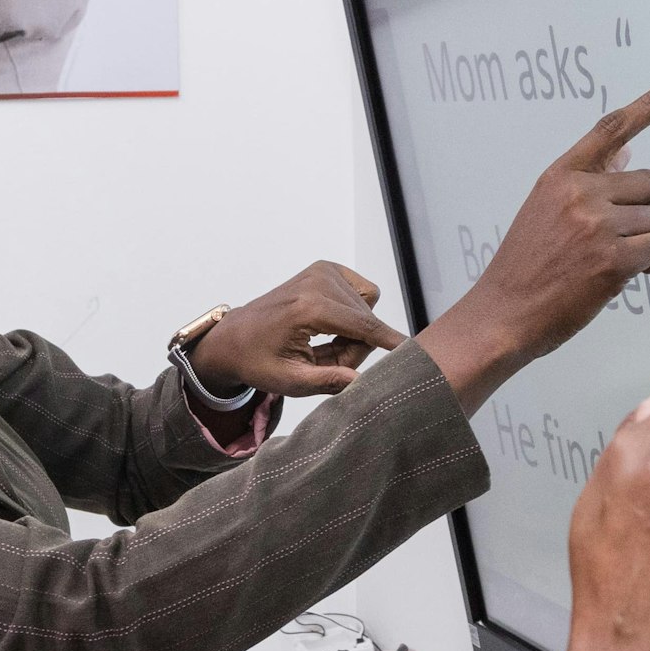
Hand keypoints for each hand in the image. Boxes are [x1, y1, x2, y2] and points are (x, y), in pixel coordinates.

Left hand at [190, 263, 407, 399]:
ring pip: (368, 306)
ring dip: (355, 329)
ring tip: (325, 343)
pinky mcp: (325, 268)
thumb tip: (361, 382)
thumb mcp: (289, 381)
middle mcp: (318, 281)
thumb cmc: (258, 361)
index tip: (415, 351)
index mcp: (308, 307)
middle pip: (367, 320)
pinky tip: (330, 325)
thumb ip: (327, 381)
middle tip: (326, 361)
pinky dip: (353, 312)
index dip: (390, 342)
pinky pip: (362, 293)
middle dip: (357, 346)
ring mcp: (322, 271)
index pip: (363, 326)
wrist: (234, 337)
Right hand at [419, 81, 649, 412]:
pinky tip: (640, 272)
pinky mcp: (613, 260)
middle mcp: (579, 192)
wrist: (503, 314)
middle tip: (624, 237)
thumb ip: (587, 182)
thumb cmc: (526, 268)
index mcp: (560, 176)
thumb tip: (627, 155)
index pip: (612, 129)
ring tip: (623, 261)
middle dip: (647, 211)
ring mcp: (597, 225)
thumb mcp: (545, 210)